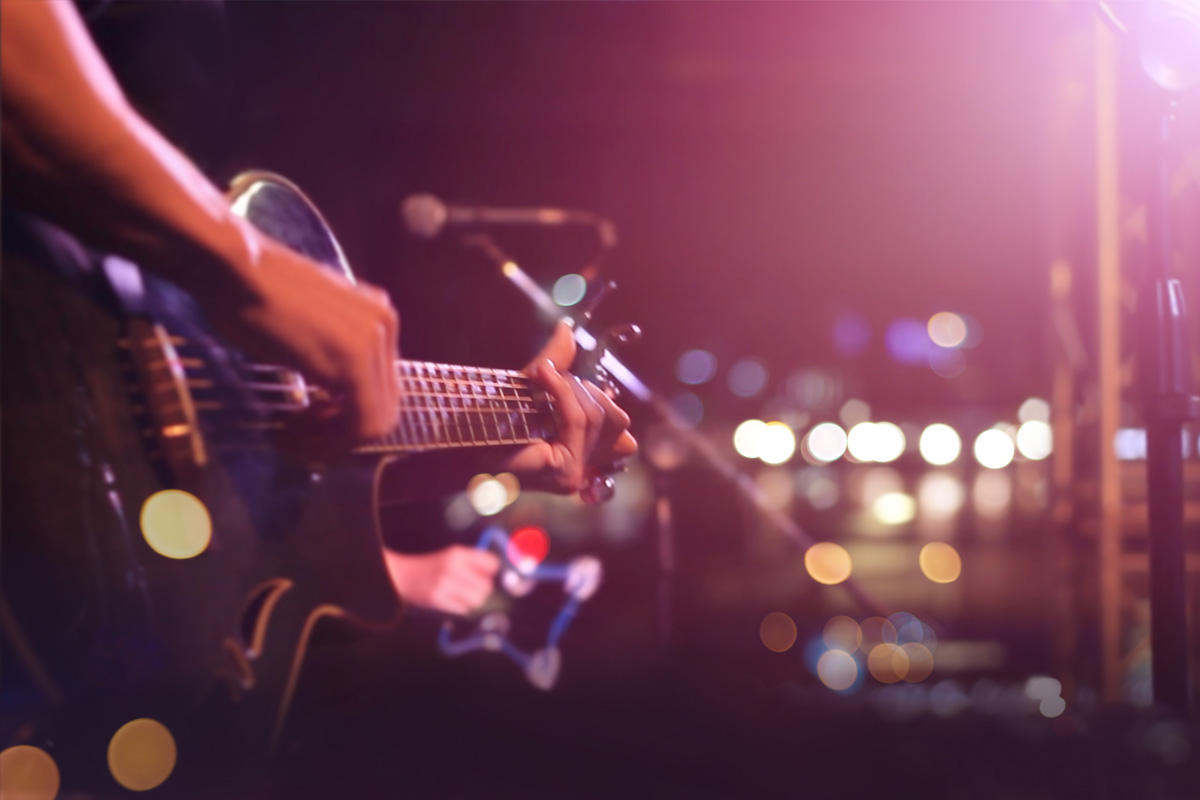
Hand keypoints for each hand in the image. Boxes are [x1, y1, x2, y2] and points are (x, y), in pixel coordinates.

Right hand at [205, 224, 400, 446]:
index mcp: (379, 316)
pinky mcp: (353, 362)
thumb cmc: (254, 292)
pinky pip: (358, 423)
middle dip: (339, 433)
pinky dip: (327, 440)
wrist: (235, 268)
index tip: (305, 421)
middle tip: (297, 438)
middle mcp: (386, 326)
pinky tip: (290, 433)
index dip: (344, 416)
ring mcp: (375, 343)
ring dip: (331, 441)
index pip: (379, 386)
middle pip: (382, 407)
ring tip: (290, 437)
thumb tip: (332, 395)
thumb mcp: (309, 324)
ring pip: (373, 422)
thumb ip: (333, 352)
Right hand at [384, 546, 500, 614]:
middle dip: (484, 588)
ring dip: (475, 599)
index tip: (489, 574)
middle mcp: (452, 567)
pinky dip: (463, 607)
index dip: (492, 571)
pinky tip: (456, 600)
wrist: (406, 575)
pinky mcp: (437, 599)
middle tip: (476, 587)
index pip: (490, 563)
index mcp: (457, 554)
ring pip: (476, 599)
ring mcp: (444, 584)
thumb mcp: (452, 555)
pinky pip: (463, 608)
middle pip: (486, 585)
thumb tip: (496, 570)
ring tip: (466, 595)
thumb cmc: (432, 566)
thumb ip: (473, 560)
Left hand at [504, 322, 636, 492]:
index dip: (601, 394)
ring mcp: (575, 475)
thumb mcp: (531, 385)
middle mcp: (584, 468)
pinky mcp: (565, 474)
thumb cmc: (488, 418)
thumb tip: (566, 328)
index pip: (619, 422)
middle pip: (615, 417)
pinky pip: (578, 420)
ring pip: (595, 415)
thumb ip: (556, 361)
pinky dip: (560, 393)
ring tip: (539, 379)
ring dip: (568, 388)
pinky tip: (540, 376)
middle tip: (546, 379)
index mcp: (583, 451)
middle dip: (581, 388)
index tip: (564, 379)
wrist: (459, 438)